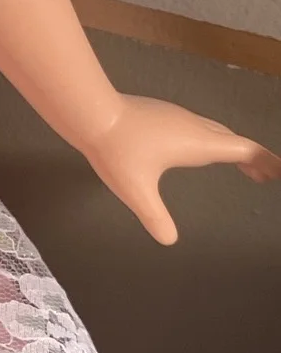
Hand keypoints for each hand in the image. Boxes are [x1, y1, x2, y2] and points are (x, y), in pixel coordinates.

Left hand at [80, 95, 280, 244]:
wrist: (90, 112)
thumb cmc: (116, 151)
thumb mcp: (136, 190)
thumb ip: (155, 216)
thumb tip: (169, 240)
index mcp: (197, 143)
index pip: (243, 149)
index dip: (265, 160)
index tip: (279, 172)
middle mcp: (193, 126)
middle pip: (233, 140)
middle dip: (253, 157)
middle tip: (266, 176)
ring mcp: (178, 117)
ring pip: (216, 132)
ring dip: (234, 148)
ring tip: (244, 166)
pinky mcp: (163, 115)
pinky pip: (201, 128)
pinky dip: (215, 142)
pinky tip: (201, 152)